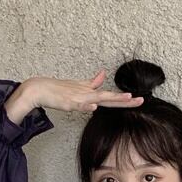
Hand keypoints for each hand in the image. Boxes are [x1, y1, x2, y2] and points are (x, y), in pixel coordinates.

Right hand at [25, 69, 143, 112]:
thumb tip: (103, 75)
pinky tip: (94, 107)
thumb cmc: (59, 89)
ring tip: (126, 98)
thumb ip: (91, 83)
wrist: (40, 88)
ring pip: (97, 98)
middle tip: (140, 100)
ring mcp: (77, 98)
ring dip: (111, 98)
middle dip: (125, 99)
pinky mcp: (68, 102)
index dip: (124, 99)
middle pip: (109, 97)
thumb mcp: (78, 86)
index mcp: (90, 92)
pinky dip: (86, 106)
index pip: (110, 97)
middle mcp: (86, 94)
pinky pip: (78, 105)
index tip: (138, 99)